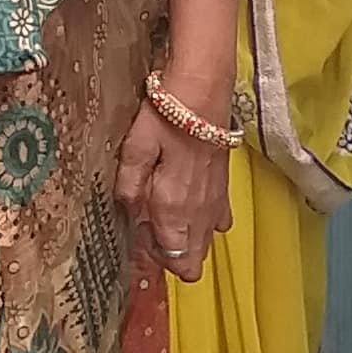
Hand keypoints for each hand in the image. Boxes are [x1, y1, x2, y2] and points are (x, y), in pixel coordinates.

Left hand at [118, 101, 229, 280]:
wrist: (203, 91)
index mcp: (174, 208)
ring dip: (185, 240)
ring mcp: (215, 203)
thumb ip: (129, 186)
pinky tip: (186, 203)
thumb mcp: (135, 149)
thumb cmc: (166, 117)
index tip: (136, 239)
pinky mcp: (224, 189)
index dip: (153, 259)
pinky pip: (217, 223)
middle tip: (148, 230)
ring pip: (205, 244)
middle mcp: (199, 213)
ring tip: (164, 215)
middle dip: (170, 256)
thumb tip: (127, 212)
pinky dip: (202, 223)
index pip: (173, 259)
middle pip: (193, 261)